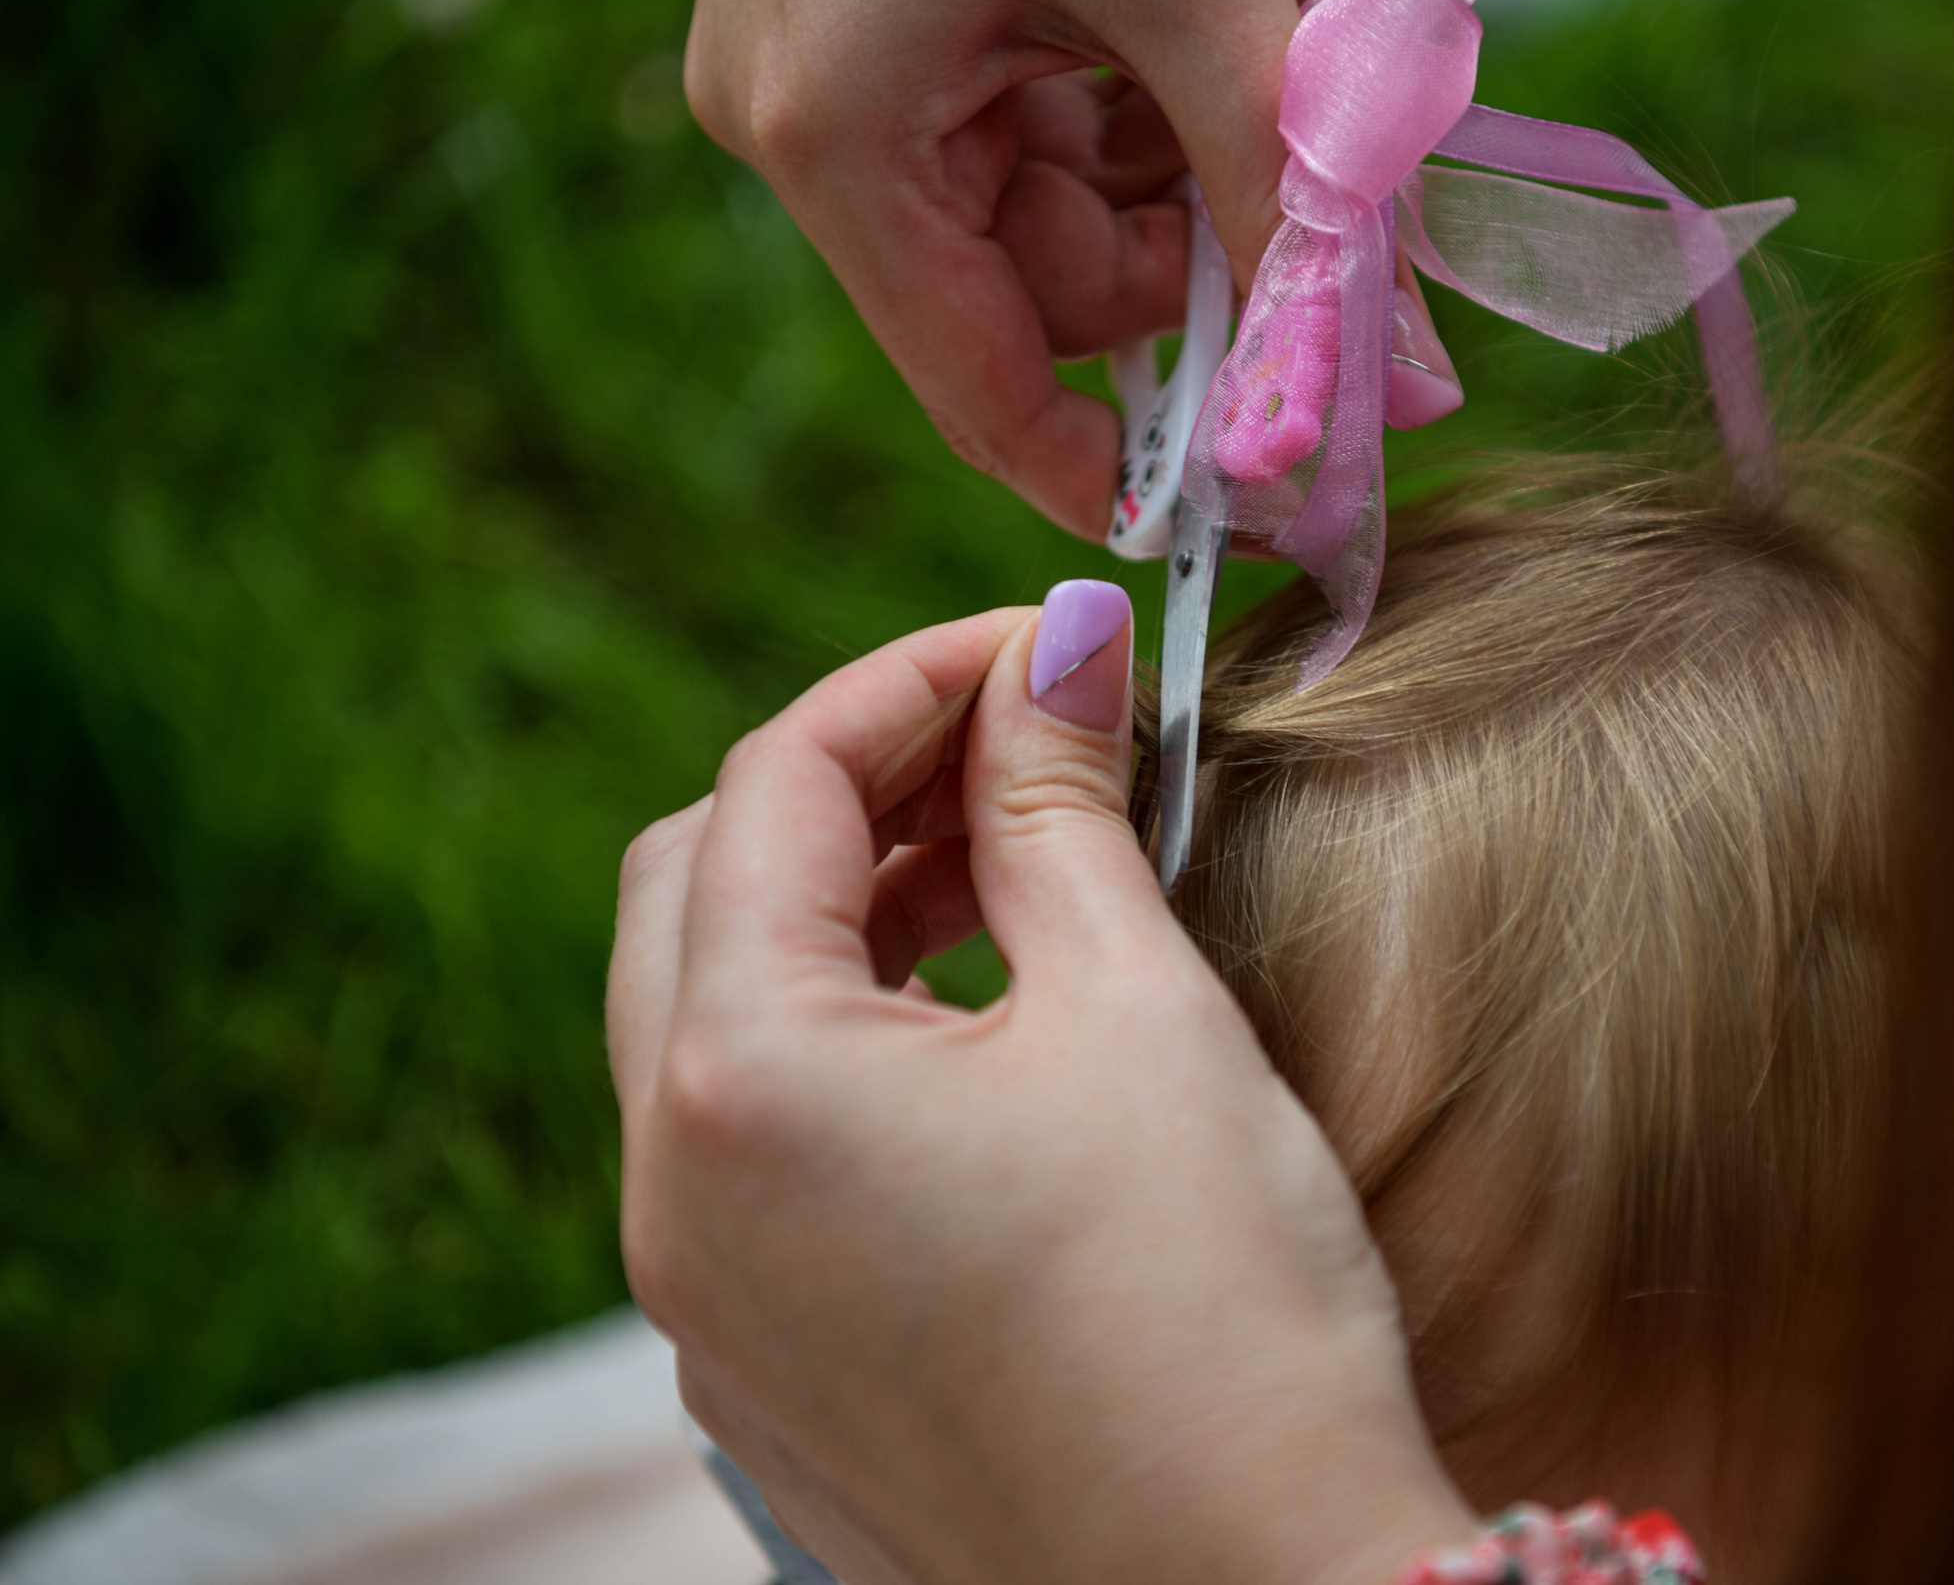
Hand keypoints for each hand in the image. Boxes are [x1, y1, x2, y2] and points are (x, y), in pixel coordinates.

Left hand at [607, 586, 1475, 1584]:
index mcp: (740, 1079)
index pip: (776, 783)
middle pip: (697, 888)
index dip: (915, 678)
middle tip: (1017, 751)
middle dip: (851, 788)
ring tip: (1013, 879)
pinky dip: (840, 1051)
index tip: (1049, 646)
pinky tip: (982, 1044)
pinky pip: (750, 1153)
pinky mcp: (765, 1372)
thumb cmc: (1215, 1313)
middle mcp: (672, 1194)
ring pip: (711, 1024)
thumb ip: (1061, 808)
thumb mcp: (1139, 1015)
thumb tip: (1060, 648)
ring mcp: (703, 1301)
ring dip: (841, 918)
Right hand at [683, 0, 1464, 537]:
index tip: (1243, 497)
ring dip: (1199, 148)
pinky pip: (1041, 106)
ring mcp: (842, 62)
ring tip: (1307, 42)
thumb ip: (1282, 176)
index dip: (1111, 460)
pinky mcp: (887, 9)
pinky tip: (1245, 14)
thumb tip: (1374, 366)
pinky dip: (1151, 83)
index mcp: (833, 135)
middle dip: (1208, 243)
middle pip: (1044, 282)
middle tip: (1354, 202)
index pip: (977, 383)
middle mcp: (807, 119)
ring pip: (1061, 192)